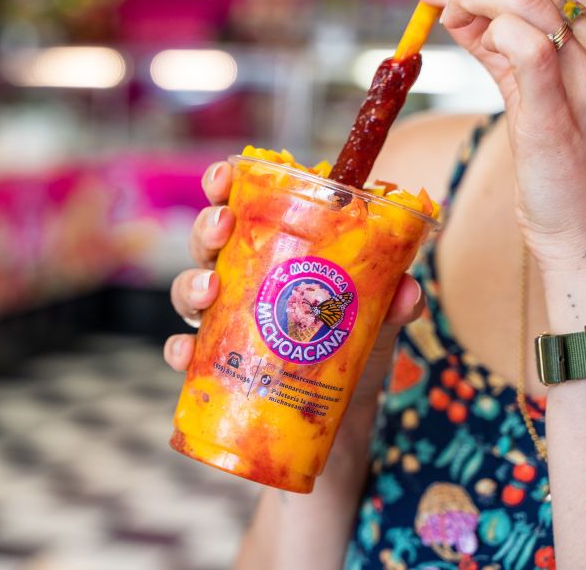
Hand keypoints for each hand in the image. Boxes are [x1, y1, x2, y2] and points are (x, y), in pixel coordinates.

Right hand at [162, 161, 425, 407]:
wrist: (341, 411)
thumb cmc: (352, 344)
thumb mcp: (377, 315)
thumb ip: (392, 297)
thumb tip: (407, 293)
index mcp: (272, 250)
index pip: (240, 207)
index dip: (224, 185)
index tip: (226, 174)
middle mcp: (239, 280)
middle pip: (207, 243)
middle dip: (206, 228)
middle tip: (223, 226)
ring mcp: (223, 321)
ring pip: (188, 291)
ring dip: (190, 285)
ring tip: (209, 291)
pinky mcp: (216, 363)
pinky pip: (184, 351)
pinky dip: (178, 350)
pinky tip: (186, 352)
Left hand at [413, 0, 585, 273]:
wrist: (583, 223)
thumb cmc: (557, 158)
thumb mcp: (530, 90)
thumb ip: (499, 48)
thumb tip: (457, 8)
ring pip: (530, 0)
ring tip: (439, 5)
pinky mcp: (558, 112)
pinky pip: (529, 49)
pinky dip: (491, 31)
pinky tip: (469, 36)